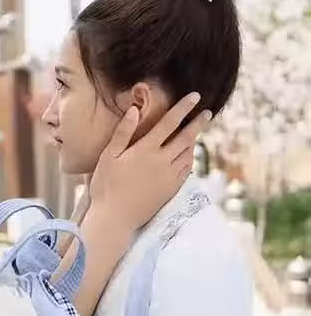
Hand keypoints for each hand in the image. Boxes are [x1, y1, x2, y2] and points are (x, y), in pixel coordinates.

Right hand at [89, 93, 210, 230]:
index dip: (183, 108)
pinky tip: (189, 156)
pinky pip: (186, 170)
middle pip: (185, 138)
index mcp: (146, 149)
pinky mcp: (171, 189)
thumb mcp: (108, 156)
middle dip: (198, 124)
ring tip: (197, 133)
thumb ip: (123, 132)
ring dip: (194, 141)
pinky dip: (190, 159)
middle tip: (208, 113)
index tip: (195, 97)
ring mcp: (169, 176)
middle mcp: (162, 161)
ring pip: (188, 154)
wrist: (116, 218)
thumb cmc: (106, 186)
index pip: (169, 123)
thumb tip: (134, 109)